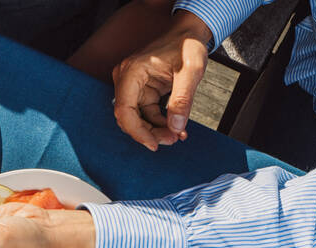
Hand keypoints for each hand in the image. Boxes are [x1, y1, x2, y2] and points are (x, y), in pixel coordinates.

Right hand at [112, 11, 210, 149]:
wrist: (190, 35)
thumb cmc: (187, 45)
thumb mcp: (190, 72)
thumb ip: (182, 100)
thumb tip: (176, 126)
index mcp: (132, 72)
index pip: (124, 110)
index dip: (137, 132)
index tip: (153, 144)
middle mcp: (127, 80)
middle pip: (129, 118)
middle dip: (150, 133)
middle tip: (172, 139)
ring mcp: (133, 86)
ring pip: (138, 119)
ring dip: (157, 130)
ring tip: (177, 134)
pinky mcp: (142, 92)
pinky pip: (147, 114)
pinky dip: (160, 123)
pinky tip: (175, 126)